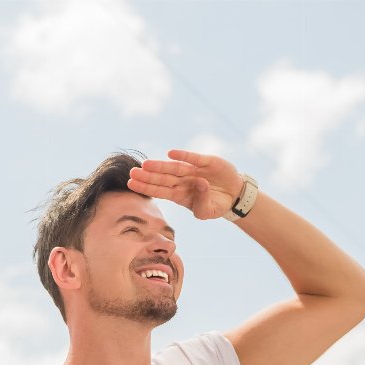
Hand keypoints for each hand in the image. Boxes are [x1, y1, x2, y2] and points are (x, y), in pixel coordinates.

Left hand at [127, 149, 244, 220]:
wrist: (233, 195)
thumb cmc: (216, 204)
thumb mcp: (208, 211)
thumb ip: (202, 203)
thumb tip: (200, 183)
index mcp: (179, 194)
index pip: (159, 190)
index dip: (145, 187)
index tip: (131, 183)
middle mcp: (182, 181)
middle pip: (162, 178)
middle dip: (147, 176)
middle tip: (132, 172)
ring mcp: (193, 170)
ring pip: (174, 168)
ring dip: (160, 166)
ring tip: (146, 164)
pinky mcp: (206, 162)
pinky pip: (193, 158)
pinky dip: (183, 155)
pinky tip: (171, 153)